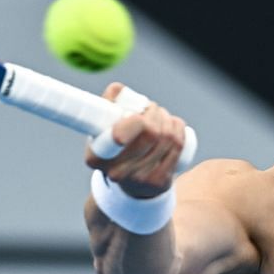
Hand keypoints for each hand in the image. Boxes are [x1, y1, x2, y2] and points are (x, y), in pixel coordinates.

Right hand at [84, 82, 187, 197]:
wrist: (130, 183)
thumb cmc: (115, 146)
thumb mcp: (101, 125)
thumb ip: (106, 102)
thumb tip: (119, 90)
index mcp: (95, 156)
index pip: (119, 136)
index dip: (133, 123)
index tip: (139, 116)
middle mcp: (115, 172)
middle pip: (150, 131)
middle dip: (154, 112)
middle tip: (151, 108)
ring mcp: (139, 180)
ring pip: (166, 136)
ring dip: (166, 118)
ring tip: (160, 116)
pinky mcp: (160, 182)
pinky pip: (177, 145)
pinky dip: (178, 128)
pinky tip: (173, 124)